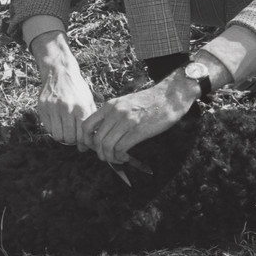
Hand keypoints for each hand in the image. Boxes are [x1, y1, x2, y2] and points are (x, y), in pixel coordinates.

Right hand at [29, 31, 95, 144]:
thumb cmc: (76, 89)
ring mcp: (53, 108)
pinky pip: (48, 128)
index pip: (82, 135)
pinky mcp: (43, 107)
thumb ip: (89, 121)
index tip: (83, 142)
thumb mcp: (88, 100)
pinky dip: (53, 130)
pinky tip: (57, 124)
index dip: (83, 142)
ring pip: (58, 136)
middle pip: (69, 138)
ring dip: (62, 137)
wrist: (59, 71)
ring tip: (65, 131)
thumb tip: (88, 145)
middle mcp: (67, 108)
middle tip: (74, 136)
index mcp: (81, 107)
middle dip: (72, 141)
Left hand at [81, 75, 196, 162]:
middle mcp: (115, 113)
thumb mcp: (125, 103)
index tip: (91, 148)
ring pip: (106, 146)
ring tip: (116, 159)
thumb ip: (112, 115)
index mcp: (110, 106)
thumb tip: (103, 132)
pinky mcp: (138, 130)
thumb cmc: (149, 102)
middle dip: (99, 152)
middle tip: (106, 157)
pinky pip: (121, 148)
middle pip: (96, 139)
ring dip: (109, 157)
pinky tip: (125, 157)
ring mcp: (126, 121)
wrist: (170, 97)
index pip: (86, 125)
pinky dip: (120, 157)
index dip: (85, 140)